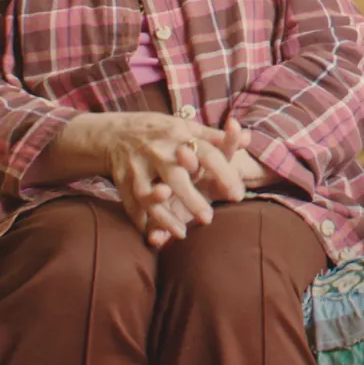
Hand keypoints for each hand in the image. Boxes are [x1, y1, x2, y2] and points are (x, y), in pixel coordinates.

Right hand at [100, 113, 247, 246]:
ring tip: (183, 233)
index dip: (224, 174)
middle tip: (208, 219)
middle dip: (191, 199)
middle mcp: (158, 151)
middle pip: (175, 177)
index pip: (207, 154)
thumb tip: (249, 139)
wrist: (114, 132)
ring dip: (164, 217)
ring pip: (149, 196)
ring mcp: (138, 167)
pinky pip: (131, 205)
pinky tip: (155, 236)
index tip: (238, 196)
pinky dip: (141, 222)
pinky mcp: (122, 181)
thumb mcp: (186, 128)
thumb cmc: (160, 132)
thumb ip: (216, 138)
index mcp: (179, 136)